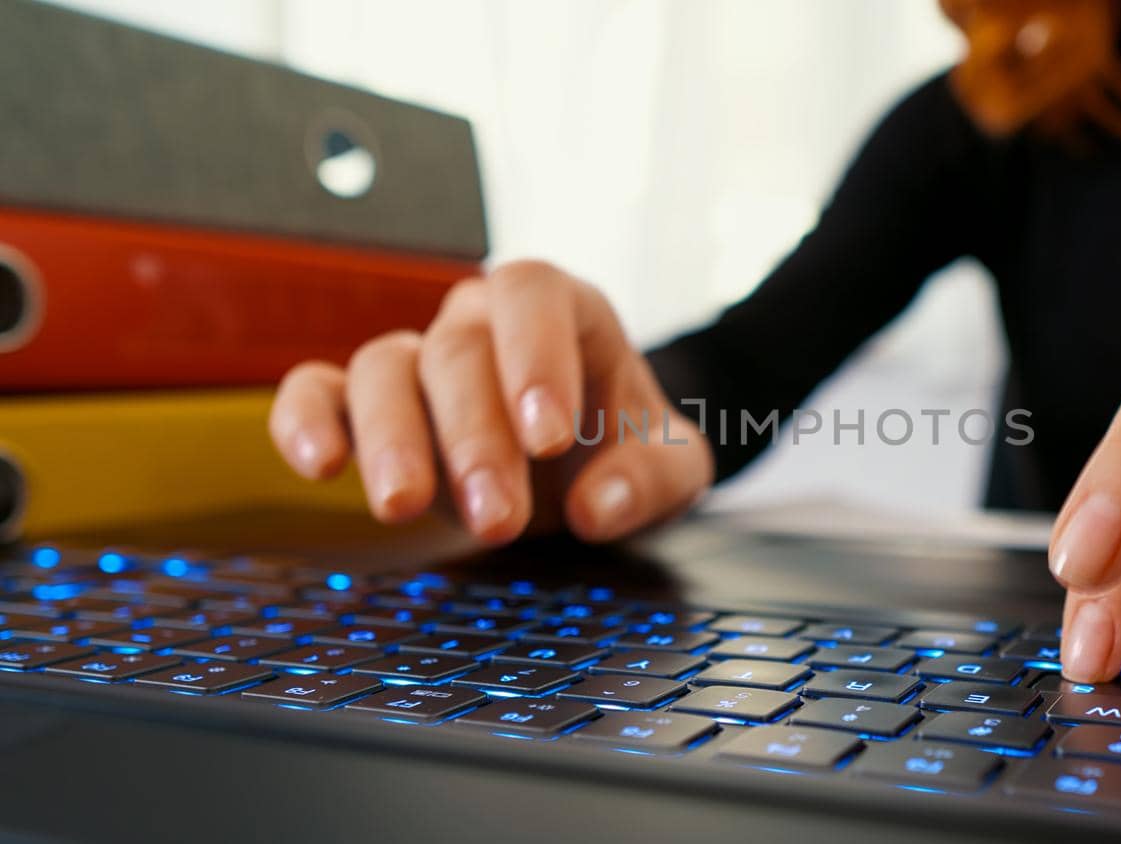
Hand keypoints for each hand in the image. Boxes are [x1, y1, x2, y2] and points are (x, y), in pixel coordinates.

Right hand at [269, 260, 712, 542]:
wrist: (586, 467)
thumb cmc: (625, 449)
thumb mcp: (672, 467)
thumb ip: (650, 480)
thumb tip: (598, 508)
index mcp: (560, 308)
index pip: (531, 295)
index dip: (535, 357)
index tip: (551, 438)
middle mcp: (480, 321)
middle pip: (458, 352)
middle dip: (475, 438)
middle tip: (496, 516)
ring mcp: (418, 359)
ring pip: (383, 370)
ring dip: (392, 441)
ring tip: (402, 507)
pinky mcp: (365, 408)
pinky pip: (317, 393)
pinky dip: (304, 421)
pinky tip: (319, 465)